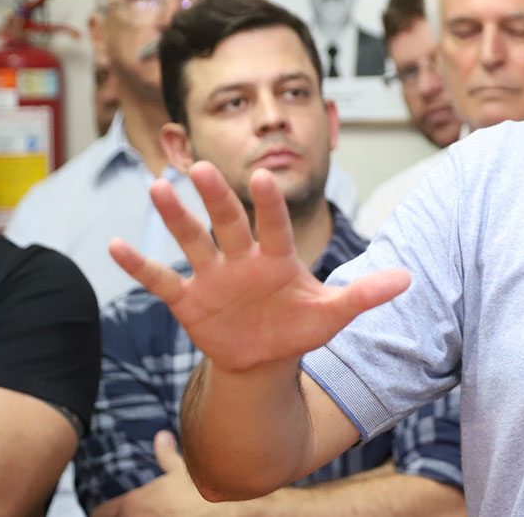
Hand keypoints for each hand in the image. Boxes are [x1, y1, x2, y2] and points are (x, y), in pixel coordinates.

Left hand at [95, 431, 239, 516]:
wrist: (217, 509)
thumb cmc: (197, 489)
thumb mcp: (180, 469)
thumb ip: (166, 455)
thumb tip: (162, 436)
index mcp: (132, 503)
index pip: (101, 512)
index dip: (104, 511)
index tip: (108, 511)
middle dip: (117, 516)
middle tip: (124, 512)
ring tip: (145, 514)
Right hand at [109, 161, 409, 373]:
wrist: (265, 358)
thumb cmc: (300, 327)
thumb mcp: (334, 314)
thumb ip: (366, 294)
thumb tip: (409, 278)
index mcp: (277, 257)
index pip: (273, 225)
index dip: (268, 204)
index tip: (260, 177)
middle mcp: (242, 258)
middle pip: (227, 222)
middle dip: (214, 197)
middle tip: (196, 166)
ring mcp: (213, 276)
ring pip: (191, 240)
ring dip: (173, 217)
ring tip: (156, 187)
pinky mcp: (189, 300)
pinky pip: (161, 280)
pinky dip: (139, 266)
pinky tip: (114, 245)